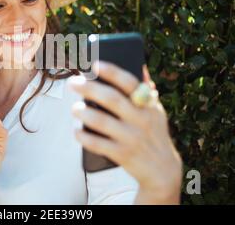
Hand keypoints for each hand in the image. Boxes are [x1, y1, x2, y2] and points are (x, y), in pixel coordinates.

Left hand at [68, 61, 181, 203]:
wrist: (163, 170)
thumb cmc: (154, 133)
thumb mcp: (156, 111)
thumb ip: (147, 90)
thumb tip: (140, 66)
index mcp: (148, 105)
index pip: (130, 83)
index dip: (113, 72)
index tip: (95, 65)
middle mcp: (141, 119)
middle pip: (112, 99)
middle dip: (89, 89)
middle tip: (72, 83)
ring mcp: (132, 138)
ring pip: (102, 122)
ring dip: (84, 113)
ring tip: (74, 108)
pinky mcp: (123, 155)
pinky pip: (98, 144)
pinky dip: (84, 137)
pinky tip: (76, 131)